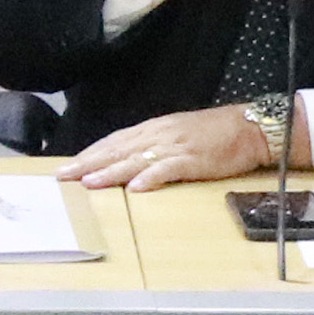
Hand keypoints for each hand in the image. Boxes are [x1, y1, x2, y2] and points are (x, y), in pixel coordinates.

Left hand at [66, 104, 283, 190]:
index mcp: (154, 129)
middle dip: (88, 163)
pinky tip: (136, 188)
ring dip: (110, 171)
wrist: (250, 127)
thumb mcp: (176, 134)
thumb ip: (152, 145)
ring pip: (136, 159)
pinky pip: (169, 169)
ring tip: (88, 182)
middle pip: (117, 150)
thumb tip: (126, 158)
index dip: (90, 153)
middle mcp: (159, 135)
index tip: (68, 166)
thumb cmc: (214, 133)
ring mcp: (175, 147)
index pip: (114, 141)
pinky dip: (152, 178)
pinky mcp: (193, 159)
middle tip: (63, 176)